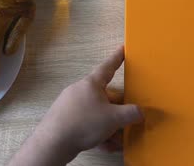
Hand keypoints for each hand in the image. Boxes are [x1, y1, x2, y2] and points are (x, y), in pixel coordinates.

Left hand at [9, 48, 142, 165]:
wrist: (52, 144)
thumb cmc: (82, 123)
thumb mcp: (113, 119)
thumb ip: (131, 114)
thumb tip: (140, 113)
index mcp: (91, 84)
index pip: (108, 66)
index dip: (118, 57)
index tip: (123, 48)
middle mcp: (79, 91)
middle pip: (105, 95)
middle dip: (118, 108)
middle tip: (130, 115)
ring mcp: (70, 106)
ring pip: (96, 112)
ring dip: (109, 125)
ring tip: (119, 139)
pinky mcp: (65, 120)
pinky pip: (86, 123)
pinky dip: (98, 133)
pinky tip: (106, 145)